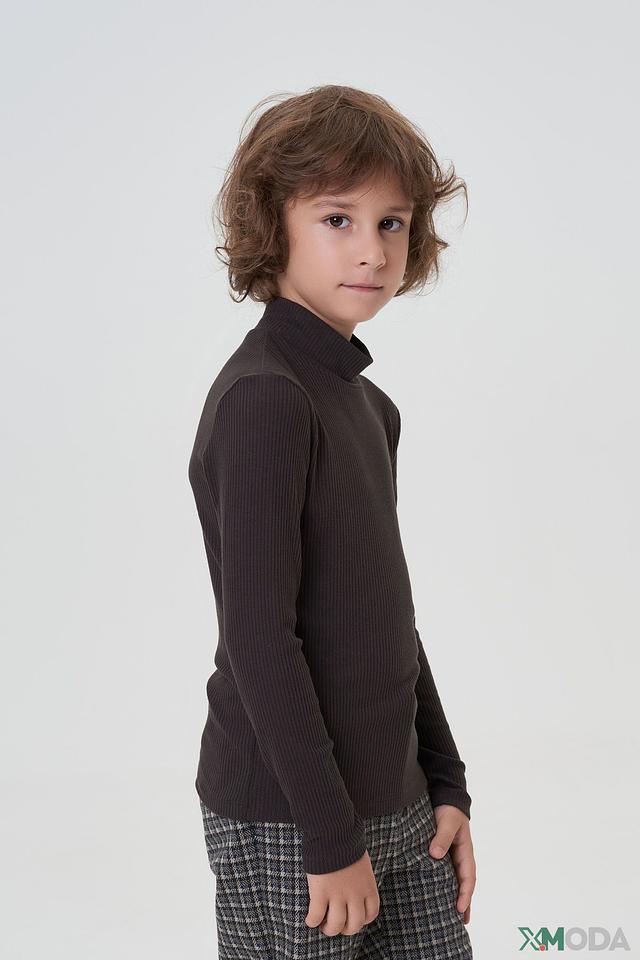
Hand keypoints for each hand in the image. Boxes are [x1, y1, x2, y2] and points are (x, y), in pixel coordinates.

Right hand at [305, 850, 379, 936]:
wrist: (333, 832)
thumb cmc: (346, 843)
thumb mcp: (362, 863)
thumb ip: (361, 879)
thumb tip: (355, 886)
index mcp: (368, 887)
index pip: (371, 914)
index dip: (362, 920)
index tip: (353, 918)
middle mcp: (355, 895)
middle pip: (354, 925)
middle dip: (345, 929)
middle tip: (336, 925)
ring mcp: (338, 895)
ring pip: (335, 925)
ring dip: (329, 929)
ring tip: (322, 925)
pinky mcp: (320, 893)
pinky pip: (316, 916)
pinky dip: (312, 921)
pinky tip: (309, 920)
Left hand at [428, 804, 475, 923]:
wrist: (445, 797)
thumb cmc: (448, 808)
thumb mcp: (447, 820)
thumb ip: (442, 836)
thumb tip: (436, 854)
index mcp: (465, 850)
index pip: (468, 877)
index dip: (465, 894)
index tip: (459, 908)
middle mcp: (460, 856)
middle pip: (463, 883)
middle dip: (463, 902)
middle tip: (459, 922)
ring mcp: (451, 856)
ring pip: (454, 880)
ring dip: (454, 896)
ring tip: (450, 916)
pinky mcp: (441, 853)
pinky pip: (443, 872)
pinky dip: (443, 885)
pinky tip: (436, 894)